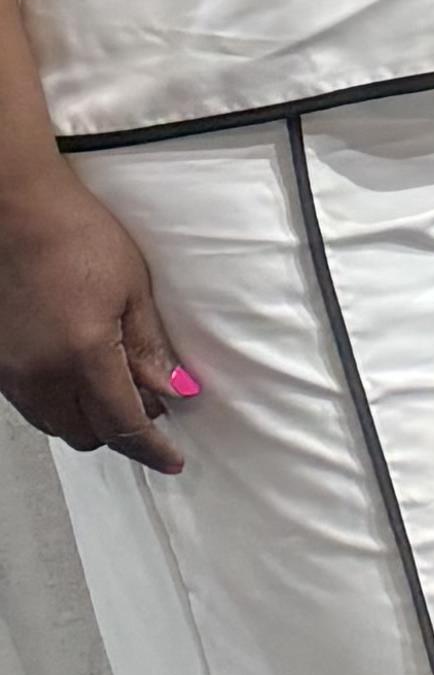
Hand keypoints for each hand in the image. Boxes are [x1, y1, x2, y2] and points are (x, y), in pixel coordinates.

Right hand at [0, 165, 186, 473]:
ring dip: (88, 419)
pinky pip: (32, 405)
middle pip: (87, 435)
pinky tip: (78, 376)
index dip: (152, 449)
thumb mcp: (132, 290)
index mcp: (83, 357)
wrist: (17, 214)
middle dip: (122, 432)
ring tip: (116, 386)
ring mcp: (13, 374)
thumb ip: (151, 349)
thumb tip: (175, 390)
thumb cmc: (77, 237)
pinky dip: (60, 404)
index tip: (172, 460)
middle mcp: (42, 375)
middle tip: (150, 404)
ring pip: (56, 425)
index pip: (124, 426)